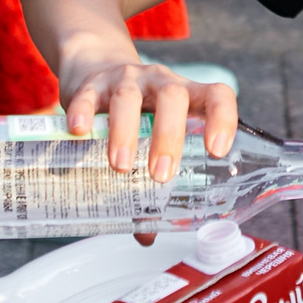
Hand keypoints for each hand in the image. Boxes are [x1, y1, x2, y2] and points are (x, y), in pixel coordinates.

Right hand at [60, 57, 239, 180]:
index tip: (217, 150)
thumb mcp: (150, 135)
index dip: (223, 118)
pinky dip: (84, 112)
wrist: (96, 67)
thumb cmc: (134, 112)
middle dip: (169, 136)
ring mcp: (126, 79)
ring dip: (126, 131)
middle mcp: (159, 83)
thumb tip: (146, 235)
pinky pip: (88, 94)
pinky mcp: (91, 83)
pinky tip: (80, 132)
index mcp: (186, 96)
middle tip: (161, 173)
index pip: (216, 95)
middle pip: (173, 98)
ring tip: (120, 164)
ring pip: (129, 97)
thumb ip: (151, 180)